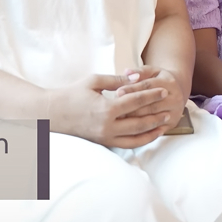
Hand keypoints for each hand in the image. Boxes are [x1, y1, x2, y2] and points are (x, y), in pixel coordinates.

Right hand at [46, 73, 178, 148]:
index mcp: (106, 108)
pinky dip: (140, 141)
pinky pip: (126, 145)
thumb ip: (117, 80)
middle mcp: (107, 126)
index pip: (136, 102)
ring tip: (164, 125)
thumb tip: (137, 77)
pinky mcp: (102, 143)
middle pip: (140, 122)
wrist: (51, 114)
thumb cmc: (72, 94)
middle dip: (157, 115)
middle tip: (169, 108)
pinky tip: (148, 135)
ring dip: (152, 131)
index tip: (164, 91)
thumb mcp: (94, 81)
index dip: (152, 95)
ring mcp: (105, 137)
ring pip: (136, 138)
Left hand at [115, 65, 187, 125]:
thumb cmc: (160, 80)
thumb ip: (139, 71)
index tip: (118, 92)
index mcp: (169, 82)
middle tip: (115, 110)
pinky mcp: (172, 124)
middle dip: (132, 108)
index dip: (132, 89)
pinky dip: (142, 131)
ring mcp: (174, 112)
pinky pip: (155, 130)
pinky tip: (128, 130)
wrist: (178, 91)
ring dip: (135, 120)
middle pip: (150, 105)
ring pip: (152, 118)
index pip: (148, 86)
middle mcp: (175, 98)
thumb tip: (127, 72)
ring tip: (119, 120)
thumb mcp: (152, 71)